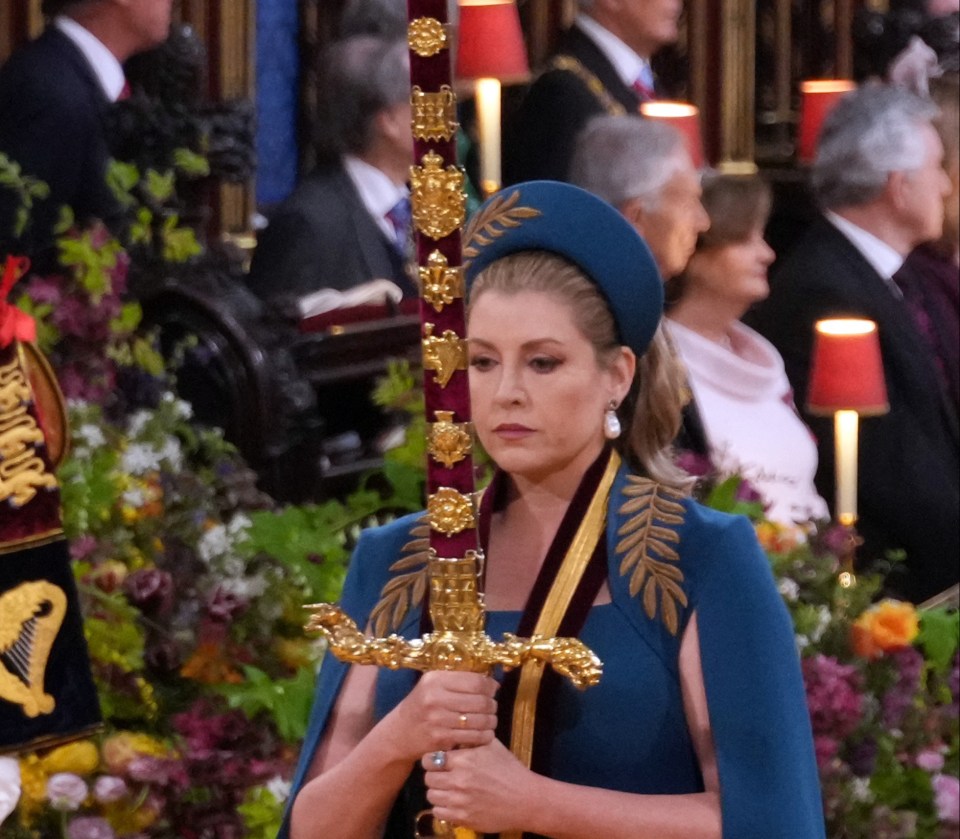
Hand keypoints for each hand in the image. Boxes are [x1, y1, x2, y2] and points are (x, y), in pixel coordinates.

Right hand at [381, 670, 497, 762]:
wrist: (400, 732)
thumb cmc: (422, 705)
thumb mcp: (433, 685)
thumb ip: (457, 679)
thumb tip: (490, 679)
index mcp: (435, 679)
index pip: (475, 681)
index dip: (490, 686)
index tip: (494, 689)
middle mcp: (435, 697)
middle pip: (480, 701)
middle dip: (492, 705)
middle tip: (493, 707)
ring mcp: (437, 719)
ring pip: (479, 720)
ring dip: (491, 721)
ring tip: (491, 720)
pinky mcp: (440, 738)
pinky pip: (473, 737)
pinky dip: (484, 736)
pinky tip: (485, 734)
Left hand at [422, 737, 535, 833]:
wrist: (525, 799)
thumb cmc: (508, 769)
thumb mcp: (491, 745)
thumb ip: (470, 737)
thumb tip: (453, 727)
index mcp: (463, 760)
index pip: (430, 759)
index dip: (432, 759)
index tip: (437, 761)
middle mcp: (458, 780)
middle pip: (428, 778)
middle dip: (434, 775)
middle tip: (442, 775)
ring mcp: (459, 801)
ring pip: (431, 796)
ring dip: (437, 791)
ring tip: (447, 788)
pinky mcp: (462, 818)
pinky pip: (438, 812)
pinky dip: (442, 807)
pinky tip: (452, 802)